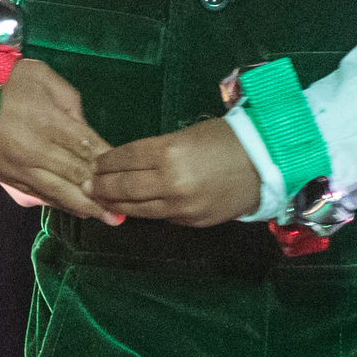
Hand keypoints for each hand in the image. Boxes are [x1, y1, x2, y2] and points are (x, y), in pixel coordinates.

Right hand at [0, 55, 114, 221]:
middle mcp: (37, 152)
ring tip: (109, 218)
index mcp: (50, 124)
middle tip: (127, 207)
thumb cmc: (4, 80)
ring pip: (58, 192)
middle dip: (104, 193)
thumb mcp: (44, 78)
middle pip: (77, 177)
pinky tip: (77, 210)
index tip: (127, 173)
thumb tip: (84, 129)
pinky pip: (38, 195)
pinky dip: (60, 204)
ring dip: (86, 206)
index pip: (89, 148)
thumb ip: (71, 104)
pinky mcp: (6, 178)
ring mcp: (20, 168)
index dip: (110, 163)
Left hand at [91, 119, 262, 225]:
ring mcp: (182, 207)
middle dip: (102, 187)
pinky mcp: (193, 221)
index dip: (106, 162)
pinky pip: (162, 217)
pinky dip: (147, 211)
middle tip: (89, 185)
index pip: (125, 159)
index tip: (95, 163)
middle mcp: (171, 183)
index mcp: (169, 153)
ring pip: (138, 209)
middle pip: (124, 188)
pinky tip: (137, 207)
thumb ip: (157, 152)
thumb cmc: (228, 139)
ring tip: (104, 200)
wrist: (268, 162)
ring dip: (117, 204)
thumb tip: (129, 166)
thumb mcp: (187, 135)